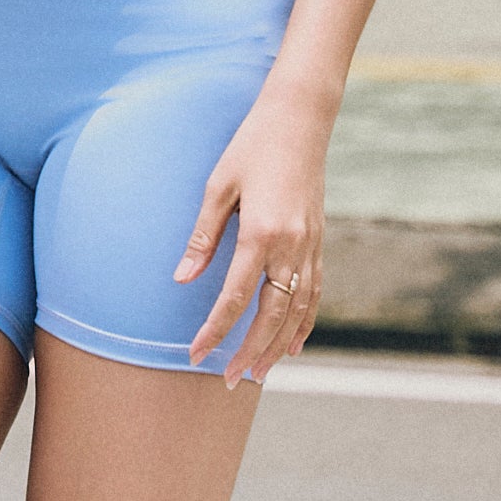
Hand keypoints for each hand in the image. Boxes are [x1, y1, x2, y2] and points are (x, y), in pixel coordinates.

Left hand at [173, 95, 328, 383]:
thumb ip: (203, 238)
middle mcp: (291, 246)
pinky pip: (314, 293)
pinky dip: (305, 323)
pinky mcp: (318, 241)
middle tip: (229, 380)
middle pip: (271, 315)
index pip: (235, 298)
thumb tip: (182, 280)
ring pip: (298, 311)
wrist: (299, 120)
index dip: (214, 331)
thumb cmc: (250, 148)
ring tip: (258, 373)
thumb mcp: (218, 187)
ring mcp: (310, 246)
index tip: (195, 355)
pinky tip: (293, 345)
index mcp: (261, 233)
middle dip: (249, 351)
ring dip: (278, 346)